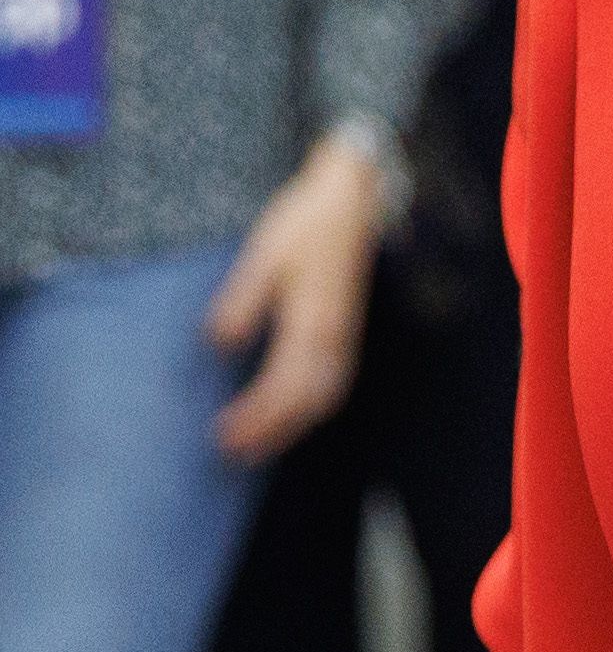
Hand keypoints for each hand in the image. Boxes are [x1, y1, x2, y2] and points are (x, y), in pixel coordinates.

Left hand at [206, 133, 382, 461]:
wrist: (354, 197)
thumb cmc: (306, 222)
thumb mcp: (264, 255)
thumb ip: (241, 301)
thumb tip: (218, 344)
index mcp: (312, 321)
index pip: (283, 386)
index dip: (255, 417)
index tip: (222, 435)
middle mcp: (335, 335)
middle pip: (308, 402)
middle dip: (273, 432)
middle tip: (235, 454)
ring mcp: (346, 333)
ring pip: (327, 395)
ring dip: (295, 424)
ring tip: (262, 444)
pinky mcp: (348, 327)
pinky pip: (336, 380)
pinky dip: (314, 405)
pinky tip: (296, 408)